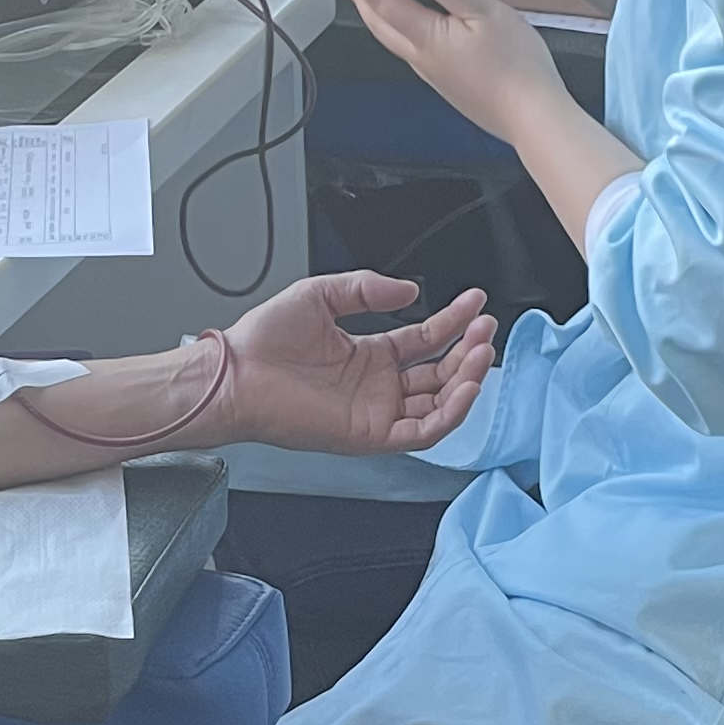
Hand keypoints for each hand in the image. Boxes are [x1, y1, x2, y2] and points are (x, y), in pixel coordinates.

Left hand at [204, 270, 497, 453]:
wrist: (237, 373)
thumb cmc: (264, 340)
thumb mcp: (321, 295)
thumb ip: (367, 290)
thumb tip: (411, 290)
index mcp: (369, 355)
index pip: (426, 340)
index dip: (454, 321)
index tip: (475, 302)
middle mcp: (378, 386)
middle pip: (440, 371)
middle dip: (468, 349)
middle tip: (486, 326)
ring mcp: (377, 411)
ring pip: (439, 402)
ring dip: (466, 379)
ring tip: (482, 351)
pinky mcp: (370, 435)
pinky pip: (422, 431)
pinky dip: (449, 413)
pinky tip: (465, 387)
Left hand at [318, 0, 578, 146]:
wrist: (533, 118)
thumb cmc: (518, 69)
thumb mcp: (484, 10)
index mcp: (424, 36)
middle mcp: (418, 57)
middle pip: (373, 19)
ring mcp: (429, 72)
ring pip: (388, 34)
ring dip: (371, 7)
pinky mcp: (443, 80)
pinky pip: (408, 46)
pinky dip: (395, 24)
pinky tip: (408, 18)